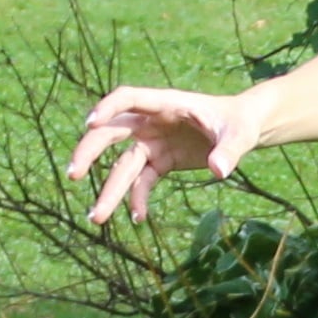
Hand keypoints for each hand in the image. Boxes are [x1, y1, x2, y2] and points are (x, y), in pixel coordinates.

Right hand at [65, 84, 265, 224]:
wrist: (243, 130)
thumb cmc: (239, 123)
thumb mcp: (239, 134)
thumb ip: (229, 150)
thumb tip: (219, 171)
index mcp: (166, 104)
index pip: (128, 99)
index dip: (108, 108)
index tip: (91, 124)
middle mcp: (151, 122)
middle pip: (111, 133)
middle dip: (90, 152)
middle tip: (74, 174)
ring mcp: (152, 143)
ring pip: (123, 166)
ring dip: (109, 191)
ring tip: (96, 218)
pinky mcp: (159, 162)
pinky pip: (142, 181)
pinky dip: (138, 199)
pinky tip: (138, 218)